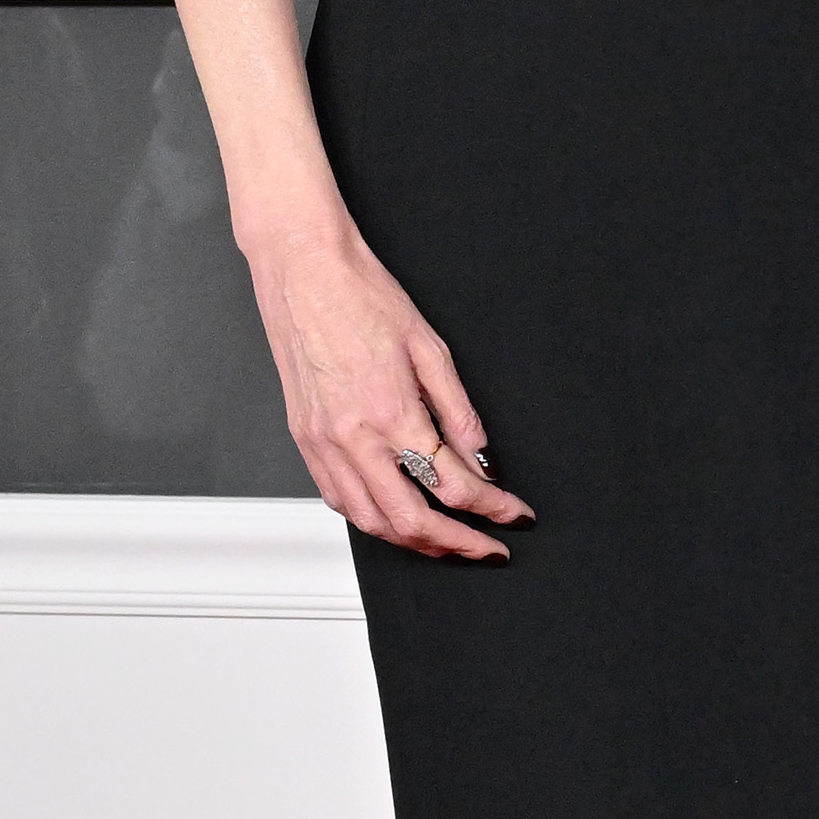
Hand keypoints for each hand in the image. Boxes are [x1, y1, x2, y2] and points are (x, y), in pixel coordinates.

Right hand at [243, 218, 528, 557]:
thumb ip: (458, 410)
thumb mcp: (431, 347)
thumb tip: (482, 456)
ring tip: (447, 542)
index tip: (515, 516)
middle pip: (410, 519)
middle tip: (488, 548)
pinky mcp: (303, 439)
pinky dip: (370, 519)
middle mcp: (352, 438)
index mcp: (392, 413)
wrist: (302, 270)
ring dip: (412, 541)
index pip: (452, 484)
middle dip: (456, 544)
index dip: (492, 508)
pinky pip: (338, 499)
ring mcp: (322, 443)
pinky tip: (393, 516)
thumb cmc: (362, 296)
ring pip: (369, 520)